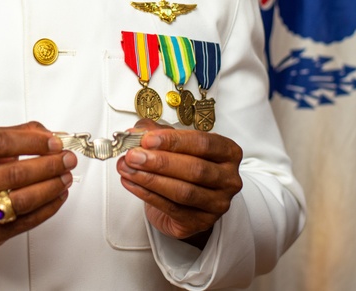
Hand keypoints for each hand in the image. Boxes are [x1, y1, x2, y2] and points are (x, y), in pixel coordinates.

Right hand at [0, 122, 76, 247]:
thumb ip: (14, 135)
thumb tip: (48, 134)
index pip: (1, 143)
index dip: (33, 142)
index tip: (55, 142)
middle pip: (15, 174)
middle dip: (49, 165)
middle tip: (67, 159)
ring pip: (21, 201)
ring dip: (51, 188)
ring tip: (65, 177)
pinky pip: (24, 222)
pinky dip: (47, 208)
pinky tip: (57, 196)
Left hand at [115, 119, 242, 242]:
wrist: (187, 201)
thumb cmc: (184, 166)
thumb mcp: (174, 143)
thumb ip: (155, 133)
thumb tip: (133, 133)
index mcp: (228, 152)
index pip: (203, 143)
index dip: (174, 141)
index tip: (148, 139)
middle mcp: (228, 179)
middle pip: (195, 169)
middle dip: (160, 162)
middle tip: (133, 156)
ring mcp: (217, 204)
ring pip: (183, 192)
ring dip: (150, 179)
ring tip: (127, 169)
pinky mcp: (201, 222)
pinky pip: (172, 208)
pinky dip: (147, 194)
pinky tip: (131, 183)